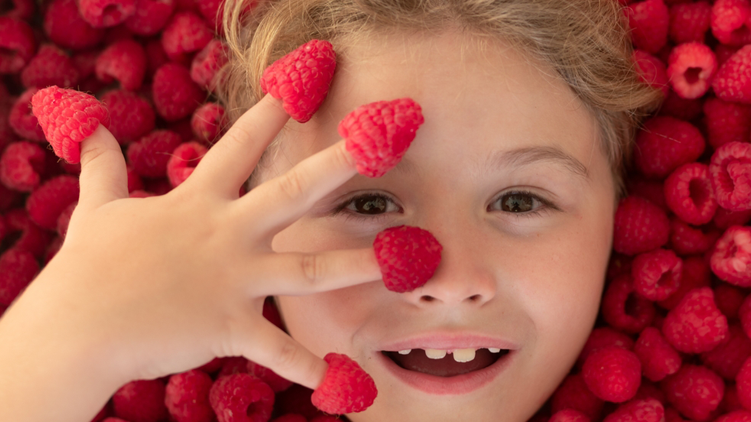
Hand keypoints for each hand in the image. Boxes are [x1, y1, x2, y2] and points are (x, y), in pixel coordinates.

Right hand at [0, 94, 381, 420]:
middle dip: (338, 164)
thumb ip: (102, 166)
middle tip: (379, 143)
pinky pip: (276, 350)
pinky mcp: (229, 327)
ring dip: (355, 264)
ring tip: (396, 260)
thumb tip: (89, 129)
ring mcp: (233, 281)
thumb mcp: (96, 207)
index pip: (241, 146)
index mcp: (198, 202)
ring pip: (307, 270)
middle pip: (292, 192)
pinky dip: (305, 367)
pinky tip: (340, 381)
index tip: (303, 86)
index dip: (272, 112)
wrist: (78, 325)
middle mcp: (226, 235)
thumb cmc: (88, 266)